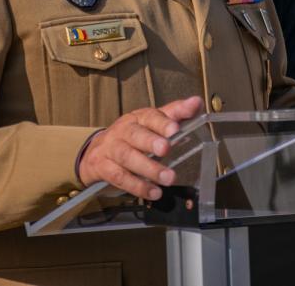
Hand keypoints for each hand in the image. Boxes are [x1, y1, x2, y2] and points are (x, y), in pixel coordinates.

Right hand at [78, 95, 203, 200]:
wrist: (97, 151)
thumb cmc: (132, 135)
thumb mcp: (152, 123)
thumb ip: (175, 114)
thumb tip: (196, 102)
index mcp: (138, 118)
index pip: (150, 116)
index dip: (162, 122)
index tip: (175, 128)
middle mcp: (123, 130)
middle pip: (135, 134)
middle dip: (150, 141)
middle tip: (166, 149)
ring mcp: (111, 149)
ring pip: (127, 157)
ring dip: (148, 168)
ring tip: (168, 178)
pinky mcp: (104, 168)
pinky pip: (119, 177)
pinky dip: (137, 186)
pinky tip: (154, 192)